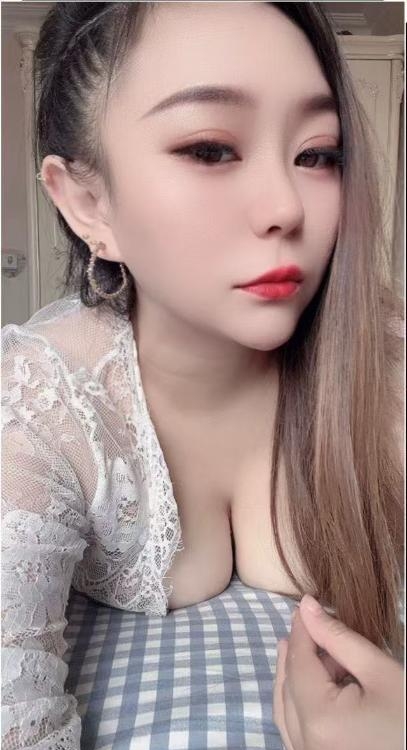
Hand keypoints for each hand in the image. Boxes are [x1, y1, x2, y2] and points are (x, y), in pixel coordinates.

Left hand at [272, 595, 403, 749]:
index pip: (299, 663)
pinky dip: (298, 703)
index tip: (306, 605)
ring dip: (295, 677)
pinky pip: (293, 729)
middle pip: (289, 686)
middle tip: (312, 625)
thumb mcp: (380, 672)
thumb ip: (339, 638)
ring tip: (313, 651)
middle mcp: (305, 743)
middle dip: (299, 653)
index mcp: (320, 719)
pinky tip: (315, 685)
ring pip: (285, 709)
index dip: (301, 631)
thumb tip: (307, 606)